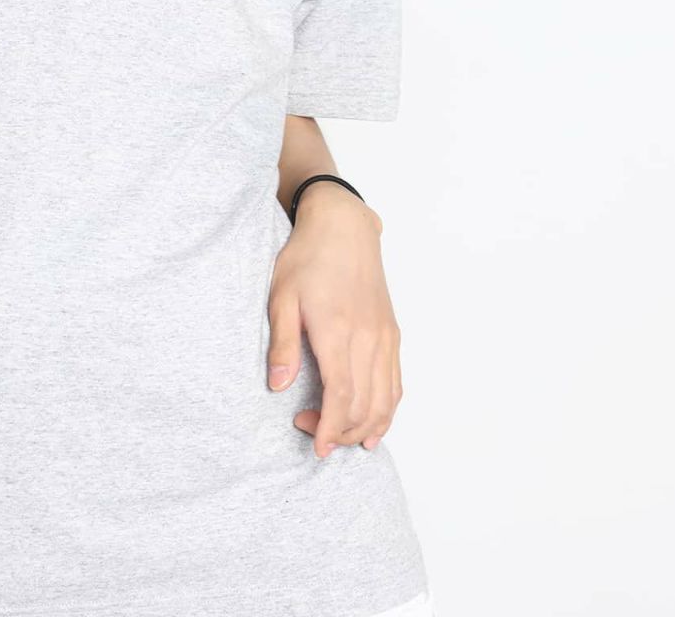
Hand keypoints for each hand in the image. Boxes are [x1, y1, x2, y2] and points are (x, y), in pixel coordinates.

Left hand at [266, 184, 401, 458]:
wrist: (343, 227)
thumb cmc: (307, 258)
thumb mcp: (282, 297)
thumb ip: (283, 344)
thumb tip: (278, 387)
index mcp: (338, 331)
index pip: (341, 395)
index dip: (330, 427)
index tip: (315, 447)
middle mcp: (368, 338)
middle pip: (365, 405)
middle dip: (341, 432)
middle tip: (312, 434)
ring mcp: (385, 337)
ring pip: (386, 399)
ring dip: (365, 427)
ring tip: (340, 438)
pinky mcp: (392, 333)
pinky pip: (396, 383)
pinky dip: (388, 410)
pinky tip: (373, 426)